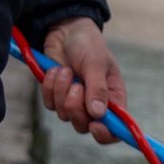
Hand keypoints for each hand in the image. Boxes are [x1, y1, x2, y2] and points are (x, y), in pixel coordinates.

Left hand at [40, 17, 126, 144]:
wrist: (65, 29)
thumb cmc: (88, 44)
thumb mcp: (96, 63)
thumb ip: (98, 88)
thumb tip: (98, 114)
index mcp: (112, 101)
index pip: (113, 131)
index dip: (105, 134)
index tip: (94, 125)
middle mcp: (94, 107)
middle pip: (84, 126)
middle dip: (75, 107)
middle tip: (76, 86)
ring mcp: (74, 103)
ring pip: (64, 115)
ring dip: (62, 91)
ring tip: (65, 70)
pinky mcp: (57, 97)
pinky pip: (50, 104)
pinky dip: (50, 87)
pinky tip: (55, 70)